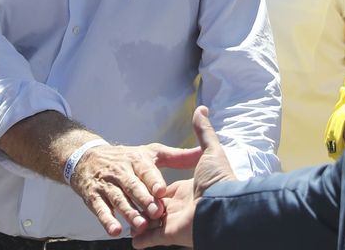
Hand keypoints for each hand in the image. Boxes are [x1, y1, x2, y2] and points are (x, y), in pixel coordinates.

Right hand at [69, 142, 201, 236]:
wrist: (87, 157)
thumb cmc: (127, 157)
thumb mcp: (151, 152)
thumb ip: (177, 156)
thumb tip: (201, 151)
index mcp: (137, 160)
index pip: (146, 170)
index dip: (153, 180)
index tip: (162, 191)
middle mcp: (121, 172)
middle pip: (133, 187)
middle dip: (144, 200)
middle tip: (156, 212)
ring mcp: (107, 186)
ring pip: (119, 200)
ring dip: (129, 213)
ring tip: (140, 226)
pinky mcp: (94, 198)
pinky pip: (100, 210)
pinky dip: (107, 220)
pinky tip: (115, 231)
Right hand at [130, 107, 235, 248]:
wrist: (222, 209)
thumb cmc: (216, 180)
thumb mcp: (210, 152)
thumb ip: (203, 132)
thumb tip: (202, 108)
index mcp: (181, 189)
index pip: (159, 187)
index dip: (150, 185)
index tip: (137, 180)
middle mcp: (175, 206)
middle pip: (150, 204)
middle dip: (138, 203)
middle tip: (125, 197)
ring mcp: (170, 222)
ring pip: (145, 220)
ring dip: (133, 219)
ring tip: (122, 220)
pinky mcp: (166, 236)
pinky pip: (146, 240)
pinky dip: (138, 239)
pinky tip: (124, 236)